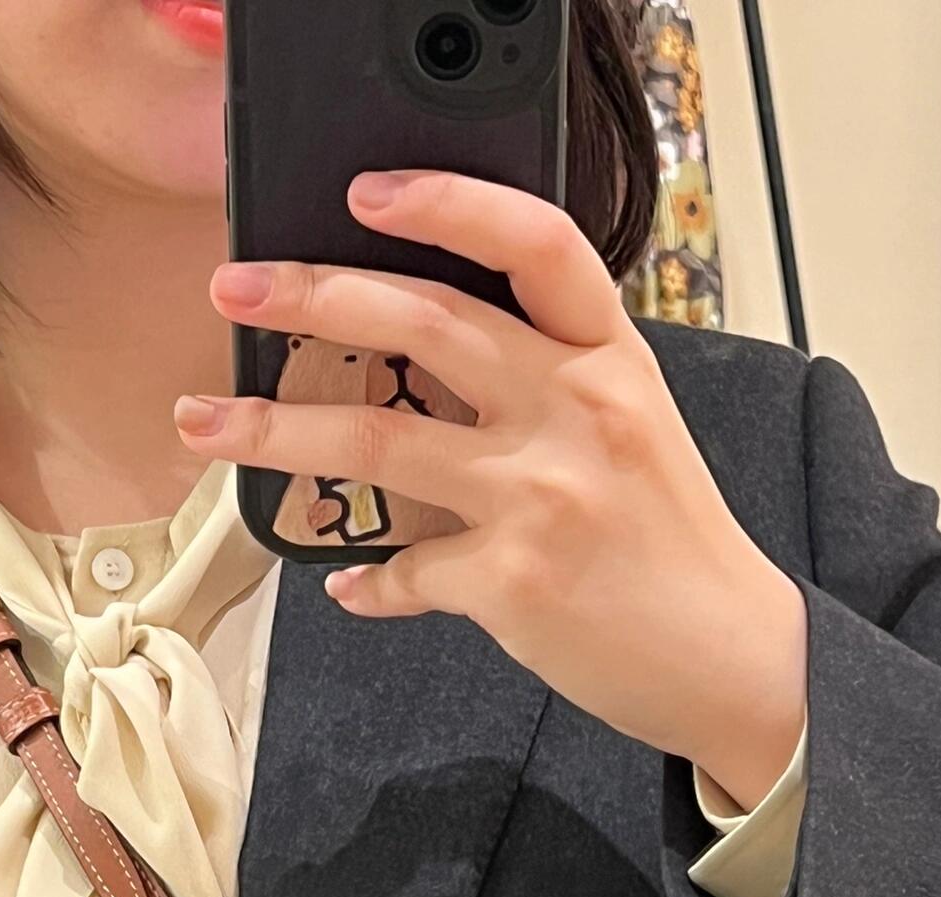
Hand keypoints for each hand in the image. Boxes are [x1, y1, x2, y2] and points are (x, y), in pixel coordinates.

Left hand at [175, 171, 808, 812]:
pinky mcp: (510, 580)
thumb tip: (431, 367)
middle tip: (237, 291)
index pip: (534, 243)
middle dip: (310, 296)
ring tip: (207, 425)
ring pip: (373, 441)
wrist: (732, 658)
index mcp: (610, 360)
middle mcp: (574, 411)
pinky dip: (367, 582)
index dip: (447, 202)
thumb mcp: (636, 431)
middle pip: (422, 321)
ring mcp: (538, 495)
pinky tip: (345, 584)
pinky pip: (405, 570)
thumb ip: (550, 382)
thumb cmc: (678, 548)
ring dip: (273, 432)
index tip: (367, 193)